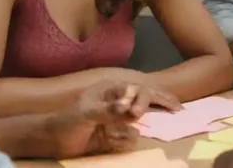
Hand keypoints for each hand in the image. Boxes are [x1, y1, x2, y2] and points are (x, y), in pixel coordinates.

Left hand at [47, 80, 181, 158]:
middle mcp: (119, 101)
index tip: (138, 114)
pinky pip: (131, 137)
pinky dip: (122, 141)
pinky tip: (108, 142)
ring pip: (139, 123)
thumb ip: (109, 110)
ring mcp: (119, 118)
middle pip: (148, 98)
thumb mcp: (86, 113)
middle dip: (160, 103)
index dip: (144, 99)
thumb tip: (129, 108)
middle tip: (177, 109)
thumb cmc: (67, 121)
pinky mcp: (117, 134)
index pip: (137, 89)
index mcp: (111, 90)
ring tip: (109, 136)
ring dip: (127, 132)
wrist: (54, 140)